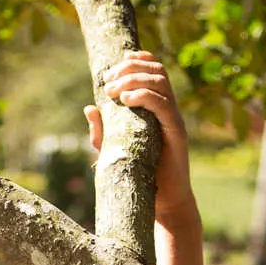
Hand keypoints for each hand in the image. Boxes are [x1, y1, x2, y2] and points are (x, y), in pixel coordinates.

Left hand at [86, 51, 195, 227]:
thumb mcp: (114, 152)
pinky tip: (125, 101)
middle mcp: (168, 109)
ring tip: (114, 92)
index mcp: (157, 107)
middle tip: (108, 83)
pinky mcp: (176, 132)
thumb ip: (102, 132)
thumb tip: (89, 108)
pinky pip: (162, 104)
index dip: (136, 60)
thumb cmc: (140, 178)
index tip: (114, 67)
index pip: (153, 70)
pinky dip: (143, 97)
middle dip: (129, 69)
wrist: (164, 204)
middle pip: (156, 70)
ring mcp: (173, 119)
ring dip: (134, 80)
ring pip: (160, 82)